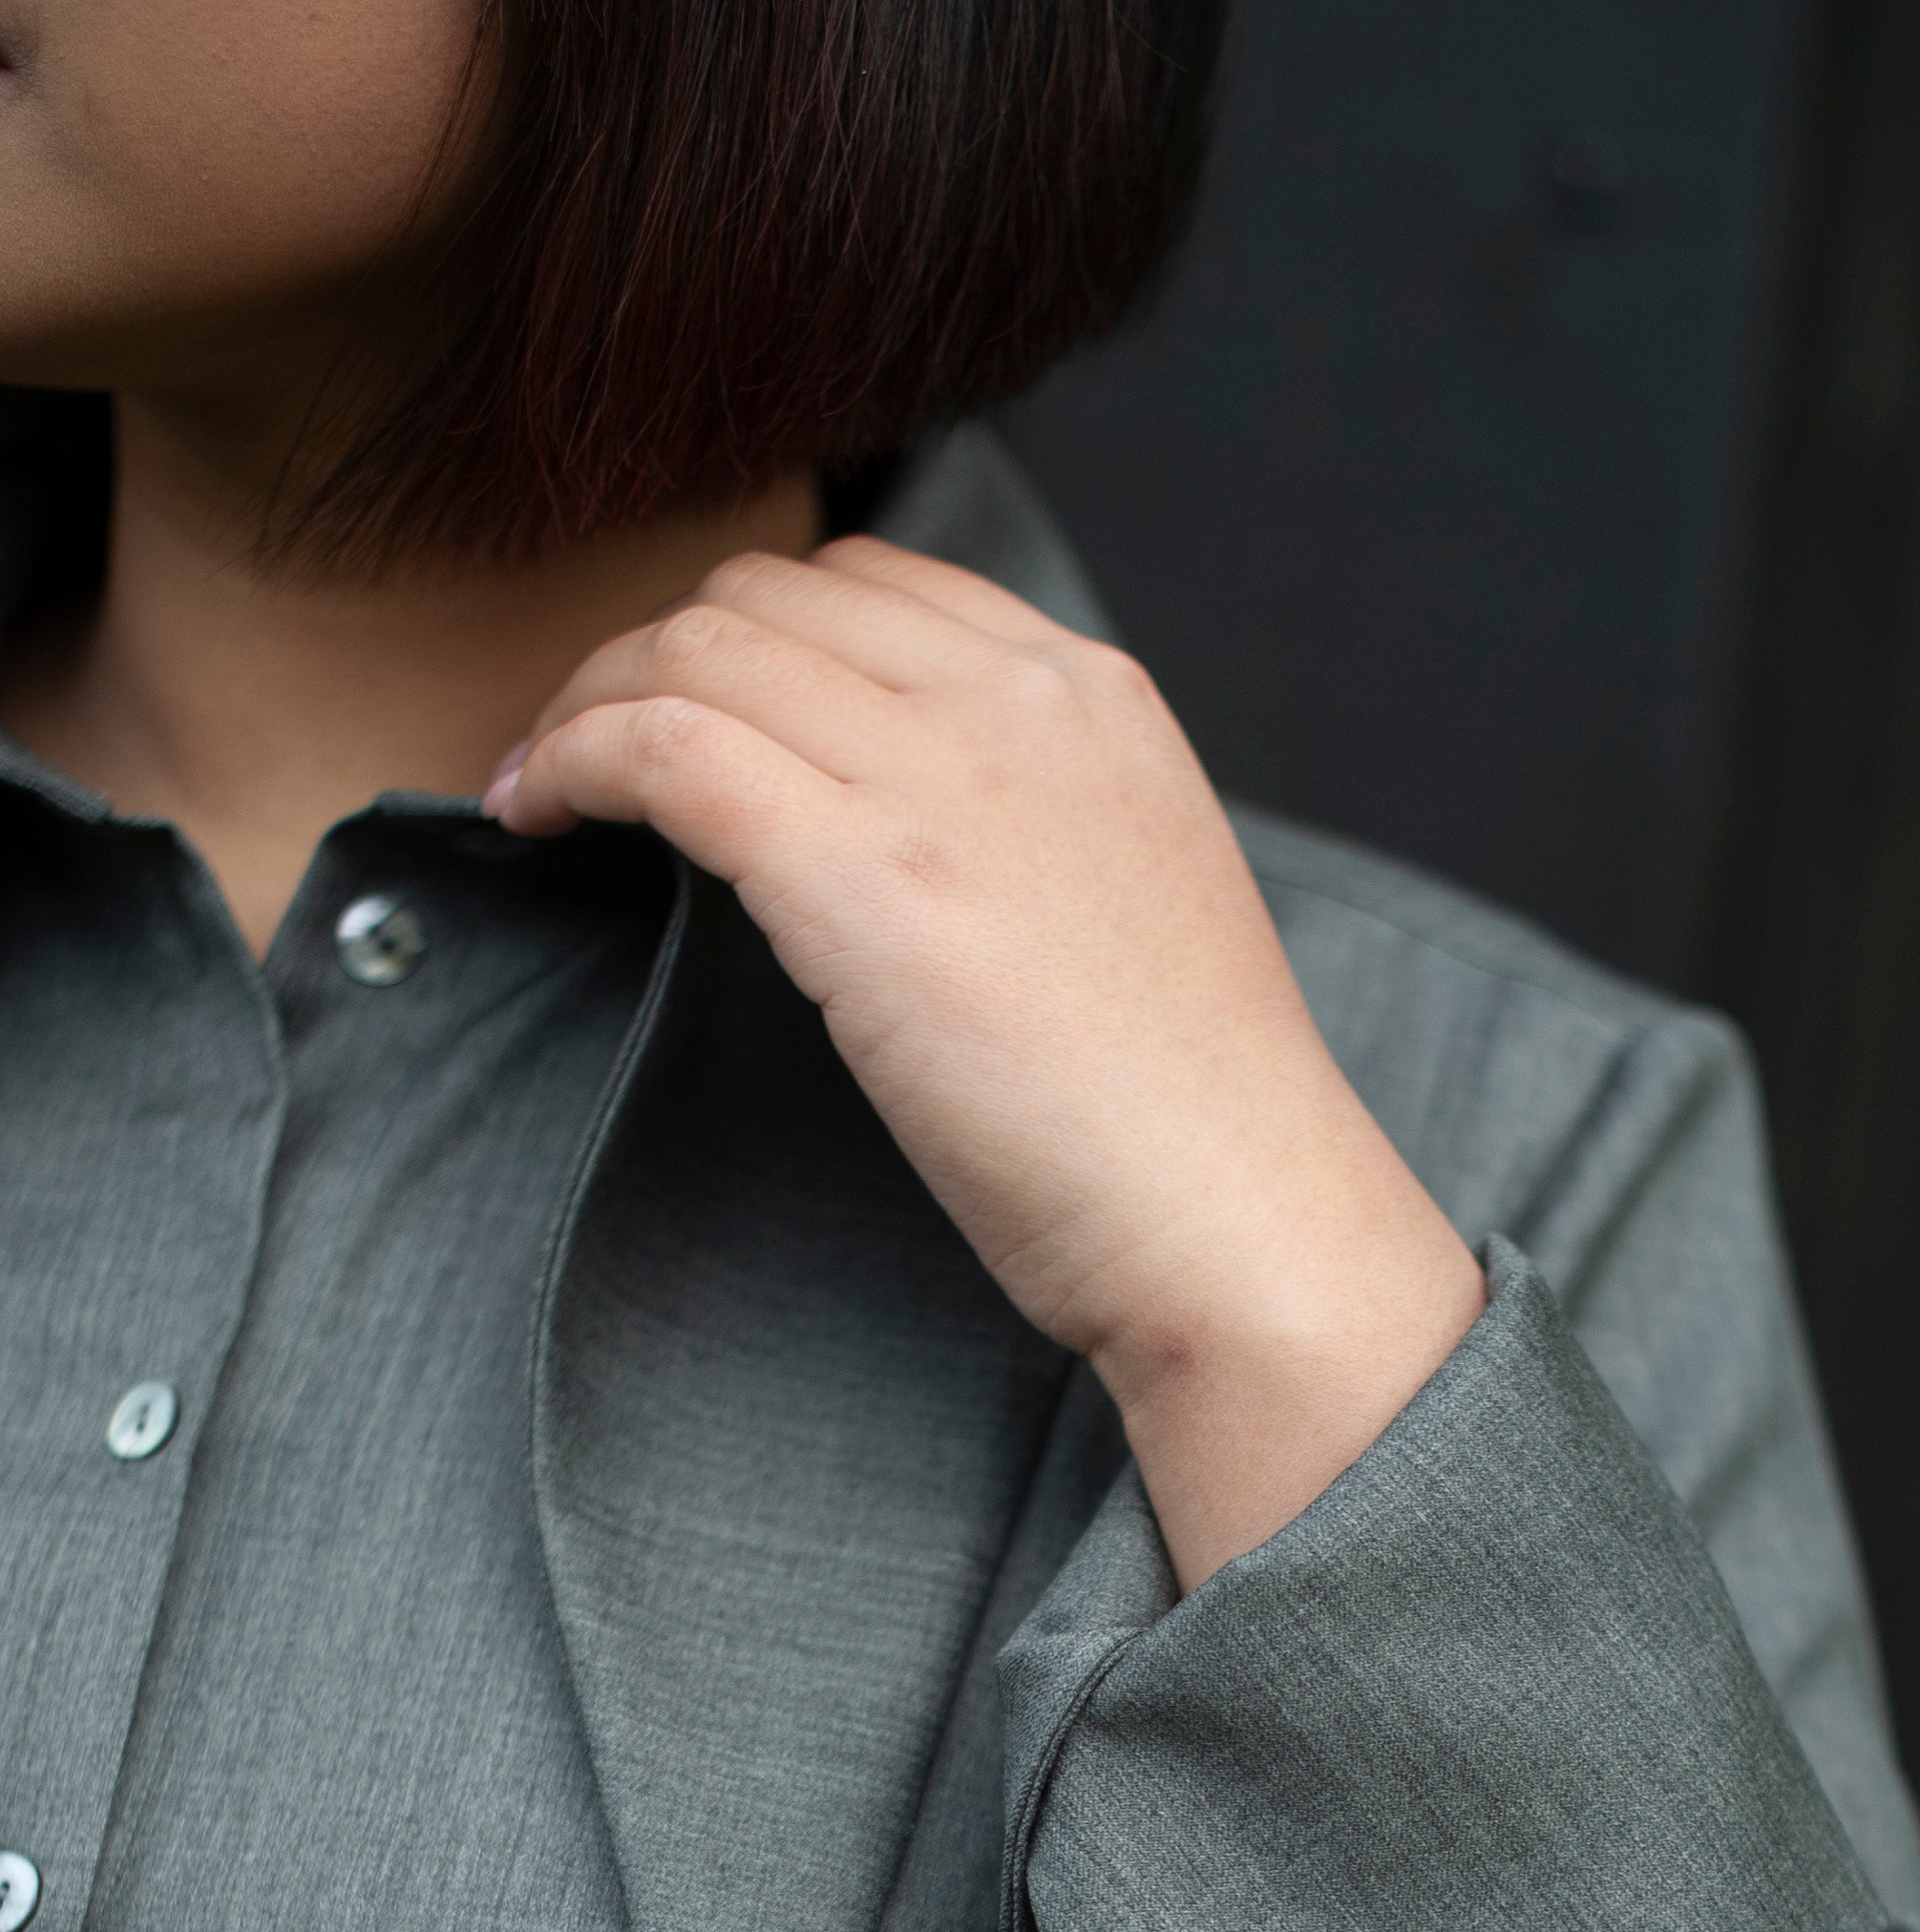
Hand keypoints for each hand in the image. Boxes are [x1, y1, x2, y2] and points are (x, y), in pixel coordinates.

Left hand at [489, 541, 1487, 1586]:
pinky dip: (575, 759)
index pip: (876, 584)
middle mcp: (1016, 701)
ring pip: (698, 647)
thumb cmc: (1192, 1123)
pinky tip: (537, 812)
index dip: (754, 632)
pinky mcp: (860, 870)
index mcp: (1094, 698)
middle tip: (588, 749)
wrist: (1242, 1220)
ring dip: (591, 702)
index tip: (693, 707)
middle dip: (654, 652)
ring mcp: (940, 775)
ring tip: (544, 781)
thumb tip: (905, 845)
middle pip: (769, 595)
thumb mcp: (1132, 906)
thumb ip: (1033, 831)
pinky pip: (664, 745)